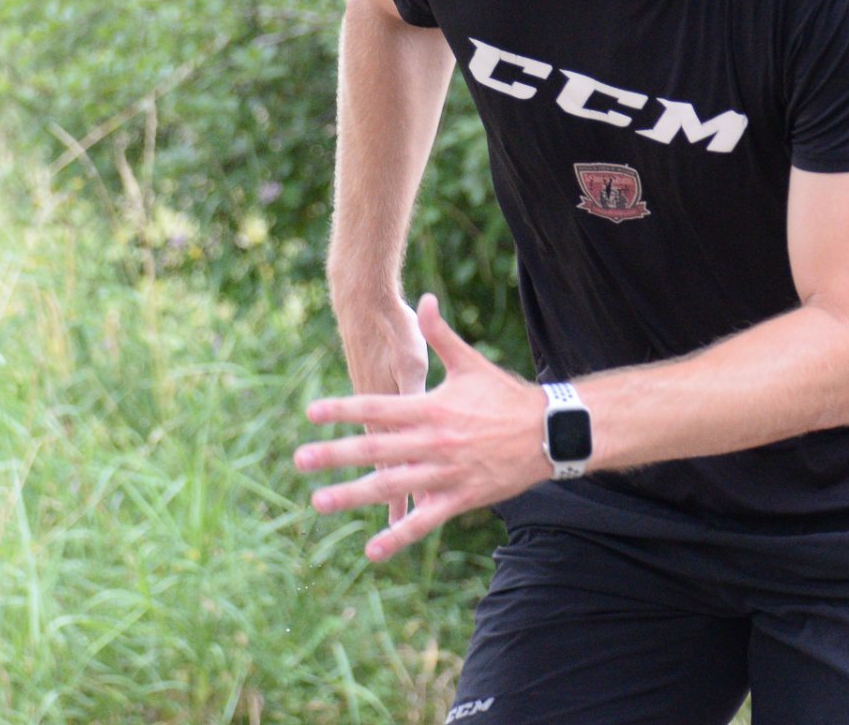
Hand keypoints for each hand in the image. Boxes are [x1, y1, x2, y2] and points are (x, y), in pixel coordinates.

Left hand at [297, 293, 547, 560]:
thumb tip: (425, 299)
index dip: (344, 410)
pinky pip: (425, 520)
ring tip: (320, 501)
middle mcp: (434, 441)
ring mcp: (446, 472)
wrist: (548, 432)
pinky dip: (399, 536)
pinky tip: (373, 550)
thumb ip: (442, 335)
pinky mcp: (461, 498)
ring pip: (393, 486)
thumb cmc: (506, 396)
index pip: (379, 408)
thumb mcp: (471, 363)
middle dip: (335, 454)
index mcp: (432, 408)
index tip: (311, 413)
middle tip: (300, 459)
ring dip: (354, 495)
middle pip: (377, 449)